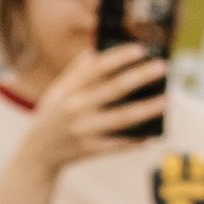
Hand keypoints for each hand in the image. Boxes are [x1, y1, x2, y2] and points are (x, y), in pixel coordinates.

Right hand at [16, 43, 168, 178]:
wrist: (37, 154)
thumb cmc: (50, 116)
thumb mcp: (57, 91)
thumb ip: (75, 71)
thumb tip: (94, 50)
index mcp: (70, 90)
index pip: (98, 68)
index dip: (120, 57)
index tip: (140, 49)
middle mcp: (77, 109)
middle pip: (114, 90)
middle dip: (140, 77)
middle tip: (163, 67)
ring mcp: (84, 130)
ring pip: (121, 118)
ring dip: (146, 109)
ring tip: (166, 100)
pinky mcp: (90, 150)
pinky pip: (118, 145)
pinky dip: (135, 141)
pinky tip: (153, 134)